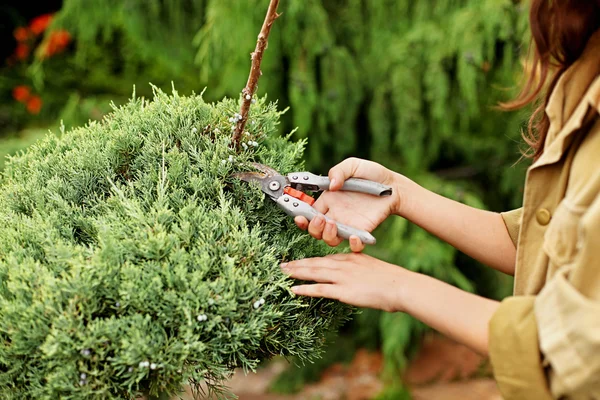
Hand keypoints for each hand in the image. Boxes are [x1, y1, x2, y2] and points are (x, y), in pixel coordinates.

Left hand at [281, 253, 407, 312]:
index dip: (309, 261)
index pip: (324, 259)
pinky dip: (305, 288)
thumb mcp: (371, 269)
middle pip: (315, 263)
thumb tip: (352, 278)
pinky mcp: (343, 291)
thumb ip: (358, 270)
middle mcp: (343, 265)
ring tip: (283, 273)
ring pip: (314, 273)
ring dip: (296, 272)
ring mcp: (342, 277)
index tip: (298, 262)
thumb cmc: (391, 281)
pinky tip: (294, 289)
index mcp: (350, 258)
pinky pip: (320, 289)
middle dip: (297, 265)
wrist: (400, 286)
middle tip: (282, 265)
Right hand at [295, 158, 402, 251]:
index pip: (308, 212)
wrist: (394, 186)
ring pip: (329, 239)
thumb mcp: (353, 165)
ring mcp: (347, 225)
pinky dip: (352, 245)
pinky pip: (353, 245)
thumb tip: (331, 186)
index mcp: (328, 200)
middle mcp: (335, 215)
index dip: (301, 216)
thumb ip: (339, 171)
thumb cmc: (371, 174)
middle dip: (312, 227)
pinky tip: (355, 237)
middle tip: (319, 219)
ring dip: (326, 235)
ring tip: (332, 223)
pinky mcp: (362, 232)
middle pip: (315, 229)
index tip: (299, 215)